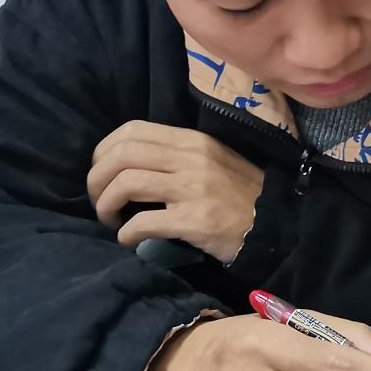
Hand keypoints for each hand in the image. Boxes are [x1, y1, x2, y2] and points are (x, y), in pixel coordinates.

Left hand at [88, 121, 262, 261]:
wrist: (274, 225)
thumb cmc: (238, 195)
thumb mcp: (211, 161)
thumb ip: (175, 155)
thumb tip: (128, 163)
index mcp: (192, 140)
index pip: (131, 130)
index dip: (104, 151)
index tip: (102, 173)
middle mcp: (191, 158)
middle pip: (121, 155)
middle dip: (97, 179)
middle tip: (99, 200)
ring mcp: (193, 188)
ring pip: (126, 184)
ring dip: (106, 205)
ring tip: (110, 220)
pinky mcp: (195, 219)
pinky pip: (143, 222)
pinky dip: (125, 233)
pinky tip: (128, 239)